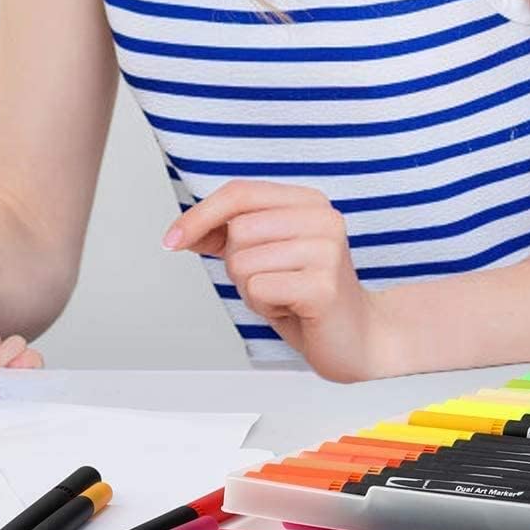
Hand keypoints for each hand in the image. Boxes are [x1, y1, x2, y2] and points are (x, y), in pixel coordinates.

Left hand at [165, 181, 395, 380]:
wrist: (358, 337)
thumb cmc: (307, 294)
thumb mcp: (265, 254)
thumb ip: (227, 234)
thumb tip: (181, 232)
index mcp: (307, 200)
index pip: (238, 192)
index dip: (199, 215)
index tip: (171, 240)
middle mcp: (321, 217)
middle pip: (237, 231)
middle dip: (238, 265)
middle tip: (272, 280)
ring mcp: (326, 249)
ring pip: (243, 262)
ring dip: (252, 289)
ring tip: (285, 295)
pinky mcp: (323, 285)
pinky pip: (258, 289)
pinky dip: (265, 307)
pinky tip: (293, 310)